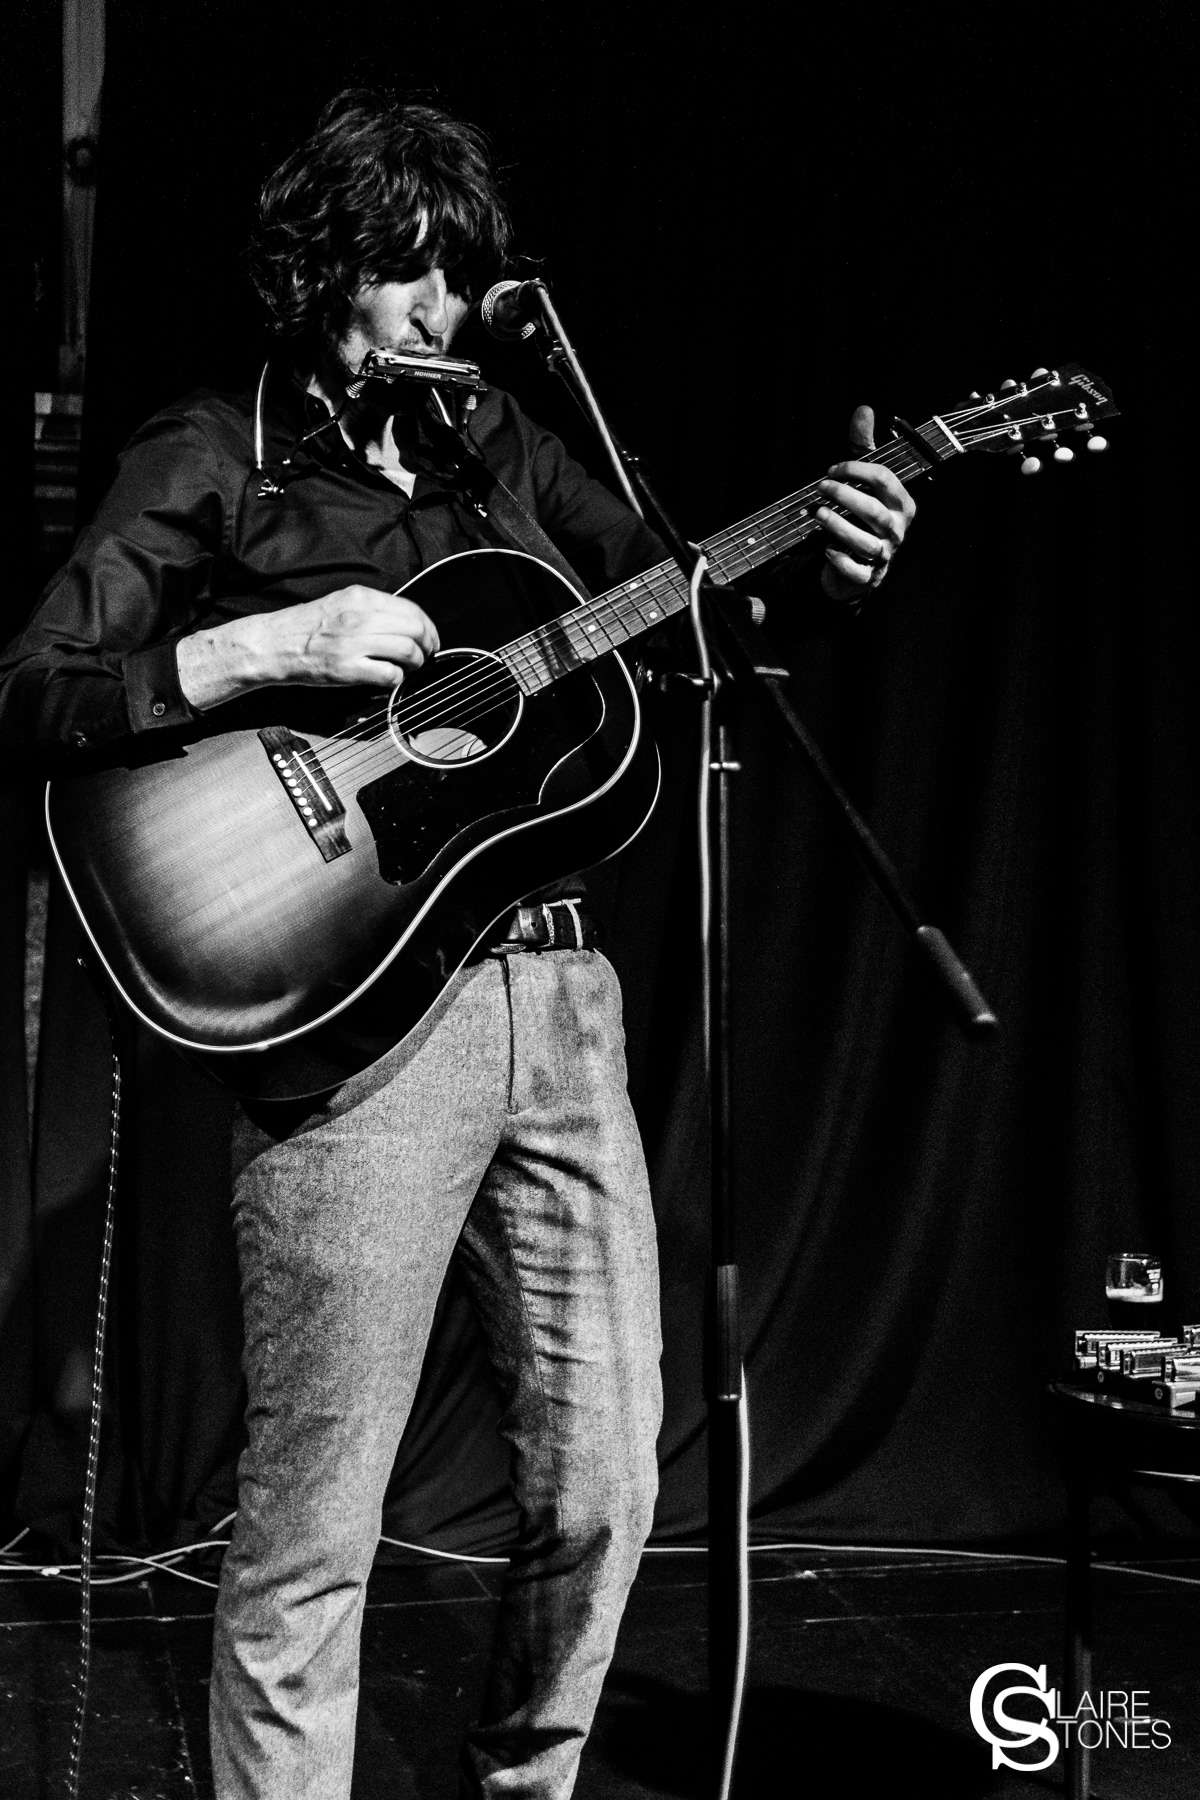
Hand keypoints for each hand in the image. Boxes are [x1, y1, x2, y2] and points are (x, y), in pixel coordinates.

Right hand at [177, 586, 439, 711]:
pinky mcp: (346, 669)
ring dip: (416, 663)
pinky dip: (396, 679)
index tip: (429, 638)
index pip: (411, 609)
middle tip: (426, 655)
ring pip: (408, 651)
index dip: (428, 626)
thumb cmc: (306, 627)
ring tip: (410, 668)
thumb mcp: (341, 603)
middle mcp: (358, 617)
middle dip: (428, 645)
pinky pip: (389, 674)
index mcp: (359, 597)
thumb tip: (405, 622)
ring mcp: (353, 643)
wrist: (273, 644)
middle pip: (415, 629)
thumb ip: (371, 608)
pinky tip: (389, 678)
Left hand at [817, 405, 915, 603]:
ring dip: (838, 526)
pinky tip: (826, 550)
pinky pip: (858, 571)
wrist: (861, 560)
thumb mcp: (865, 478)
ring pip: (864, 542)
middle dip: (844, 496)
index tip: (830, 470)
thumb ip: (863, 446)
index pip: (884, 480)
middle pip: (874, 511)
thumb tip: (863, 409)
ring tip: (817, 513)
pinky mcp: (869, 577)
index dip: (855, 471)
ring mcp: (884, 554)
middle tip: (820, 487)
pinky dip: (841, 561)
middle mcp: (896, 529)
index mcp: (901, 503)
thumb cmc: (864, 513)